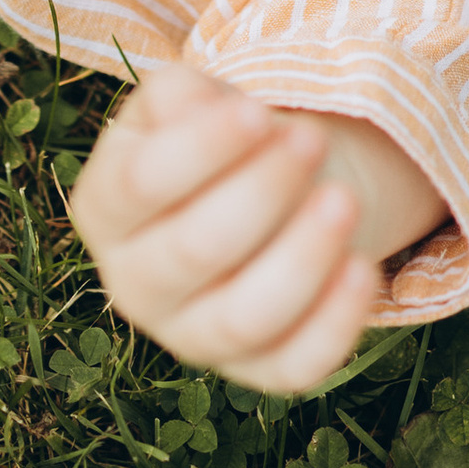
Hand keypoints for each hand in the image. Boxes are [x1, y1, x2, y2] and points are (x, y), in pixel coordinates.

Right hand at [67, 64, 446, 392]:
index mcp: (105, 210)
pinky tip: (363, 267)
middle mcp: (134, 286)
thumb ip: (183, 96)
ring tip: (345, 200)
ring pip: (243, 318)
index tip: (259, 112)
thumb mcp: (189, 100)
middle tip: (313, 140)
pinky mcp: (257, 371)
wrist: (266, 192)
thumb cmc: (219, 138)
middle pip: (192, 251)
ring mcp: (192, 338)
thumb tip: (214, 115)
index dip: (203, 148)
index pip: (141, 185)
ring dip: (301, 258)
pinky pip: (294, 366)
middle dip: (261, 193)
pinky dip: (333, 322)